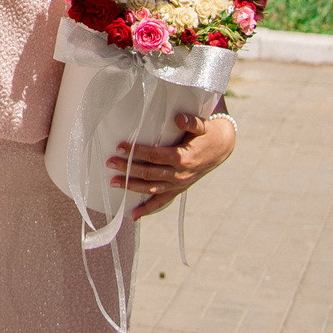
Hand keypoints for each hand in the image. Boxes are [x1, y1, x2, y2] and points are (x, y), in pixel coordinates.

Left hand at [112, 111, 236, 218]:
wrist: (222, 148)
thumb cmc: (208, 134)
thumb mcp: (203, 125)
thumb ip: (191, 121)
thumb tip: (178, 118)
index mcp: (183, 157)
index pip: (155, 155)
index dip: (137, 152)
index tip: (120, 146)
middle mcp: (180, 174)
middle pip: (149, 173)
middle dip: (128, 169)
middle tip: (110, 162)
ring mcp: (179, 184)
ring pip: (152, 189)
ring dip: (132, 187)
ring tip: (113, 182)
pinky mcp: (179, 189)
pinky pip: (162, 202)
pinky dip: (148, 209)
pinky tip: (134, 214)